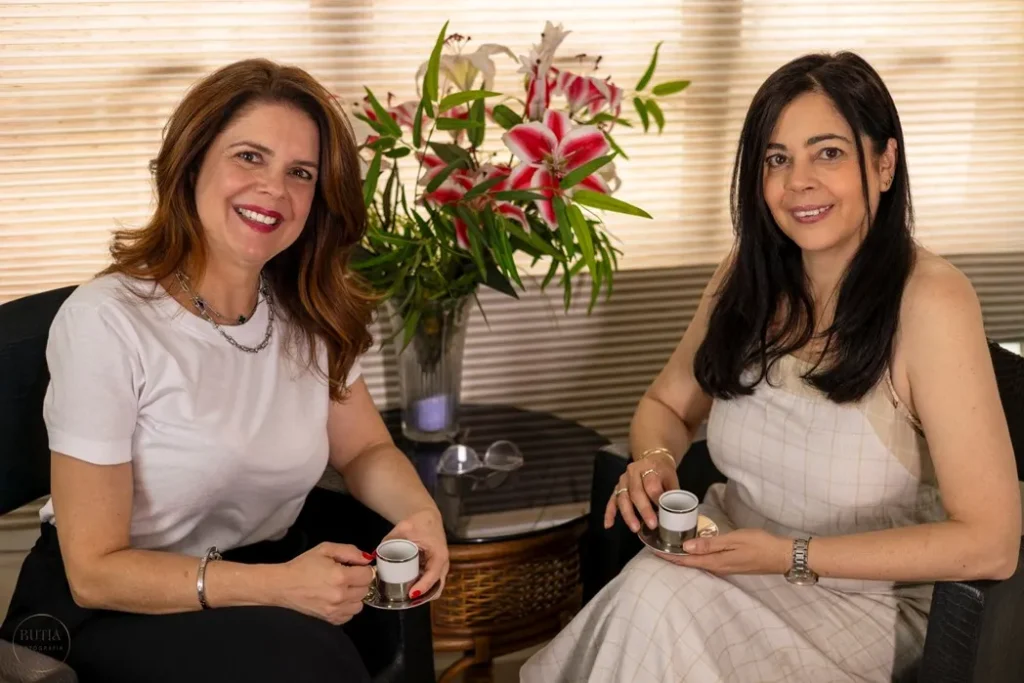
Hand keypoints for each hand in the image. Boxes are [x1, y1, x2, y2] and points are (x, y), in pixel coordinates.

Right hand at [273, 542, 374, 624]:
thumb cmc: (303, 565)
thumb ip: (349, 551)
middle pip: (365, 589)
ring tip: (343, 588)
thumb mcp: (325, 549)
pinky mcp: (330, 619)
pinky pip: (350, 615)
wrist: (283, 585)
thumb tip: (366, 560)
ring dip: (355, 595)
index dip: (363, 569)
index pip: (368, 575)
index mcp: (341, 576)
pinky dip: (347, 608)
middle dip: (359, 581)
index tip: (355, 567)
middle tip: (347, 576)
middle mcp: (340, 595)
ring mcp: (335, 610)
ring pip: (360, 604)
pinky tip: (338, 599)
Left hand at [383, 508, 448, 598]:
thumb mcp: (403, 528)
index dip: (423, 586)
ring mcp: (441, 568)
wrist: (428, 517)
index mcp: (439, 554)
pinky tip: (410, 591)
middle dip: (423, 597)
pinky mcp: (436, 569)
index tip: (411, 594)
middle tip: (406, 600)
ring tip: (405, 598)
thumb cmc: (418, 522)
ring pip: (435, 588)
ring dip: (423, 596)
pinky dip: (423, 590)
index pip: (433, 575)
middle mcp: (443, 564)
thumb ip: (389, 540)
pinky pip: (432, 584)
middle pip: (437, 588)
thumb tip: (374, 555)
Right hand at [604, 452, 679, 531]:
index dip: (657, 498)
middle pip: (636, 492)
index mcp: (649, 467)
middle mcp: (633, 472)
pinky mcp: (617, 488)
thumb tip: (674, 512)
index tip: (664, 511)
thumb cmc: (663, 472)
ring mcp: (623, 480)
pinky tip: (609, 525)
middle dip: (644, 510)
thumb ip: (672, 493)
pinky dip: (609, 513)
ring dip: (628, 514)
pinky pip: (611, 500)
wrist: (652, 459)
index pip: (651, 483)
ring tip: (635, 528)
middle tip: (652, 525)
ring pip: (622, 498)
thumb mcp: (672, 478)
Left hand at [656, 529, 790, 575]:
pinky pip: (708, 562)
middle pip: (691, 563)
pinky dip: (697, 556)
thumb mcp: (734, 540)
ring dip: (685, 557)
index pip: (687, 560)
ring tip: (671, 549)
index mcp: (716, 562)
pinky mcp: (731, 565)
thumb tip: (686, 548)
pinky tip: (694, 550)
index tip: (654, 551)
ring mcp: (725, 568)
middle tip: (657, 548)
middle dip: (674, 557)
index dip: (670, 556)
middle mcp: (718, 568)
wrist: (782, 555)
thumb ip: (710, 544)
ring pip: (699, 563)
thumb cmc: (759, 544)